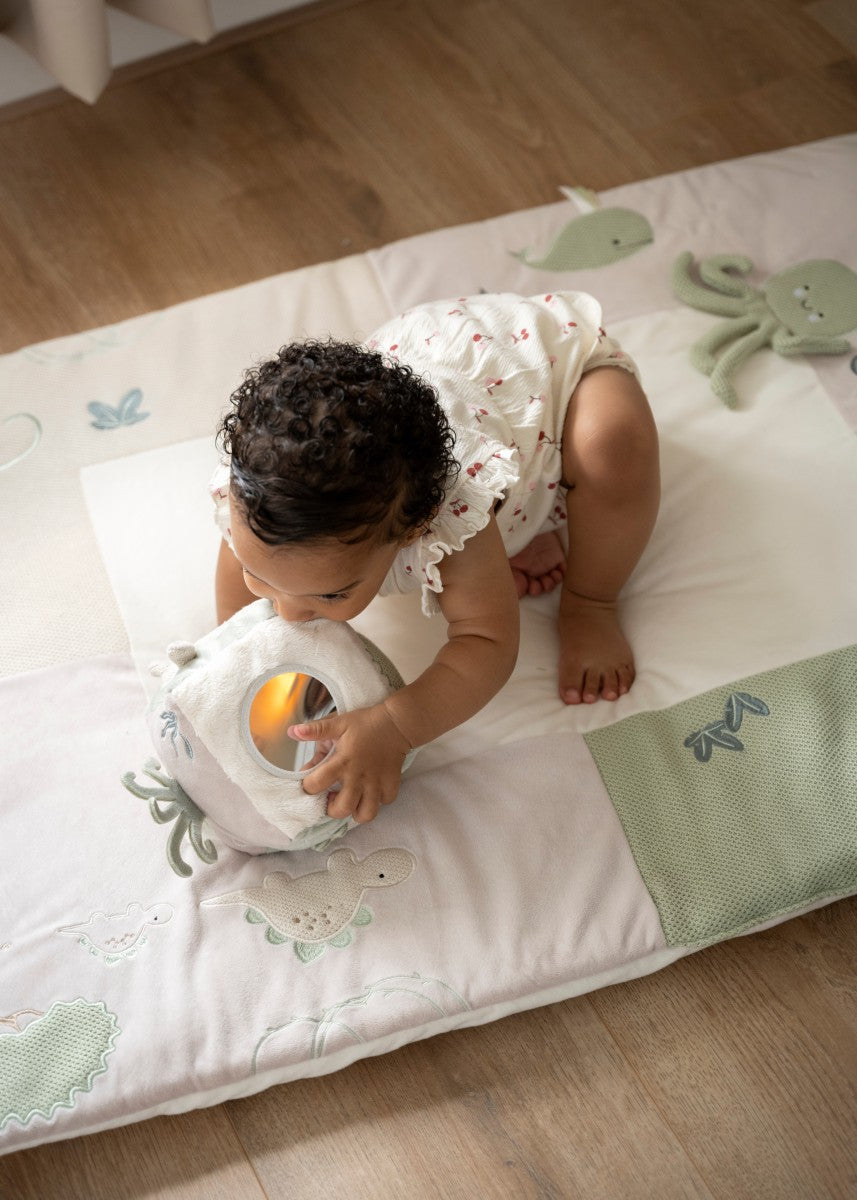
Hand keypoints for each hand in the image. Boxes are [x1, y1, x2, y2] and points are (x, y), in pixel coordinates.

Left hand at [288, 703, 411, 824]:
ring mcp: (377, 783)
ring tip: (351, 801)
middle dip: (331, 809)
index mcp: (342, 761)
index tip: (308, 783)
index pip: (317, 784)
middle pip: (342, 809)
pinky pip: (384, 803)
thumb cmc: (365, 722)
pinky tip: (370, 791)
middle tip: (330, 798)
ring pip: (366, 814)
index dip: (307, 787)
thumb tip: (292, 732)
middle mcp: (359, 776)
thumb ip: (316, 730)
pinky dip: (377, 801)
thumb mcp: (338, 723)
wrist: (397, 722)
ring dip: (355, 812)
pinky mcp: (392, 784)